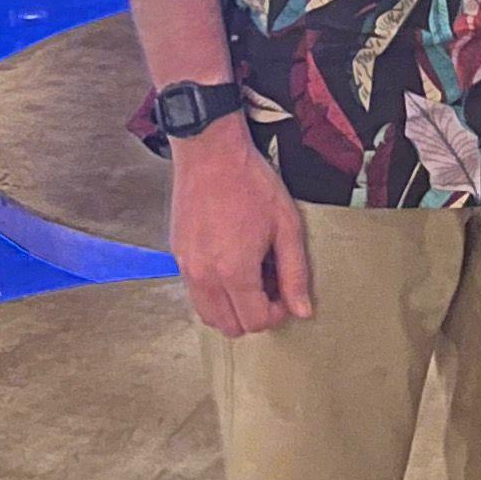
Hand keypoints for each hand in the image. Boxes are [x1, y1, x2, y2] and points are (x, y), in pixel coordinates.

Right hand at [170, 118, 314, 334]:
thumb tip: (302, 311)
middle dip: (253, 315)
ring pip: (207, 315)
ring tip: (248, 276)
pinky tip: (229, 262)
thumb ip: (295, 273)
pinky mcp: (177, 255)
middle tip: (268, 286)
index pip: (254, 321)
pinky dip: (214, 291)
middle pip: (228, 327)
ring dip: (231, 307)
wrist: (210, 153)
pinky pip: (195, 291)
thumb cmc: (251, 183)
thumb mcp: (286, 226)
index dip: (276, 314)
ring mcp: (186, 266)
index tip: (284, 293)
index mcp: (234, 271)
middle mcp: (205, 275)